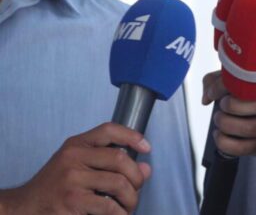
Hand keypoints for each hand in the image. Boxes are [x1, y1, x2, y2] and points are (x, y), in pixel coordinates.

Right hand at [0, 123, 150, 214]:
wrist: (25, 208)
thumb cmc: (55, 187)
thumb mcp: (77, 166)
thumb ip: (109, 164)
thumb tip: (145, 169)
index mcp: (75, 145)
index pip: (108, 130)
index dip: (132, 136)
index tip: (147, 148)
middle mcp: (73, 158)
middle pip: (120, 159)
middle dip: (136, 177)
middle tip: (136, 189)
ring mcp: (72, 179)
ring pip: (119, 184)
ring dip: (131, 199)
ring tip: (128, 207)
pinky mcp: (73, 201)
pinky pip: (109, 206)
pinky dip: (120, 214)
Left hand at [202, 70, 255, 156]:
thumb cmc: (243, 100)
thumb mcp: (231, 84)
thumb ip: (216, 82)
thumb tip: (208, 97)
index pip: (254, 83)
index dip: (229, 86)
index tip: (215, 91)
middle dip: (232, 106)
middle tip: (221, 106)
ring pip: (251, 128)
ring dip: (227, 124)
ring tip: (219, 119)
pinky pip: (243, 148)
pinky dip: (225, 142)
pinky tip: (219, 134)